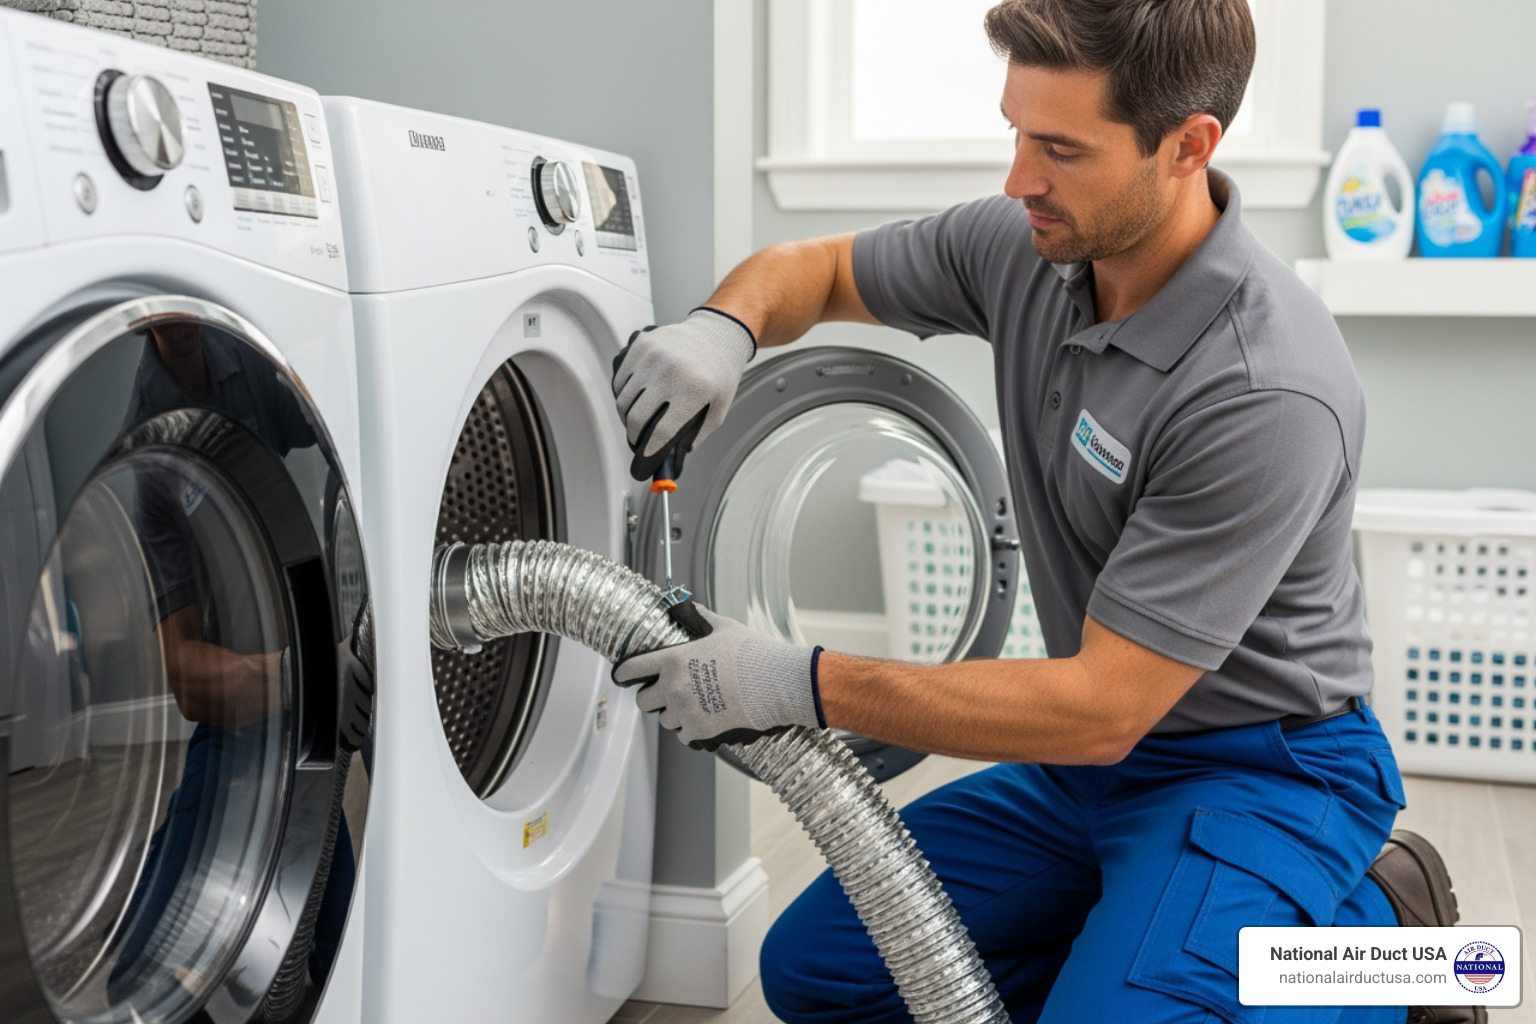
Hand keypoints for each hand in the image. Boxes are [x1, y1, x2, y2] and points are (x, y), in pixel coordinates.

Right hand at [611, 308, 754, 480]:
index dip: (650, 450)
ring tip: (637, 420)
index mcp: (694, 390)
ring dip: (627, 416)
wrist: (716, 335)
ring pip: (624, 400)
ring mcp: (653, 356)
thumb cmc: (718, 374)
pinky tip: (635, 399)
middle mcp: (671, 371)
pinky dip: (623, 395)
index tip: (644, 460)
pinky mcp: (641, 346)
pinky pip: (620, 380)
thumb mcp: (718, 409)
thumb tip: (672, 456)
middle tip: (638, 442)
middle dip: (634, 437)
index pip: (662, 430)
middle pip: (637, 418)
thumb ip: (696, 435)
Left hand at [613, 602, 822, 750]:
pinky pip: (684, 736)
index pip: (633, 668)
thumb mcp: (724, 628)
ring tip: (694, 706)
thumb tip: (689, 607)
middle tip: (666, 694)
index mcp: (673, 660)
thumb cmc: (752, 652)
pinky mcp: (700, 731)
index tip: (621, 676)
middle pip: (644, 701)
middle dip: (652, 697)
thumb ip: (700, 618)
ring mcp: (685, 712)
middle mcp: (673, 688)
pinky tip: (706, 719)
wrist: (776, 683)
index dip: (623, 673)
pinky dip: (692, 730)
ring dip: (675, 714)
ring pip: (665, 720)